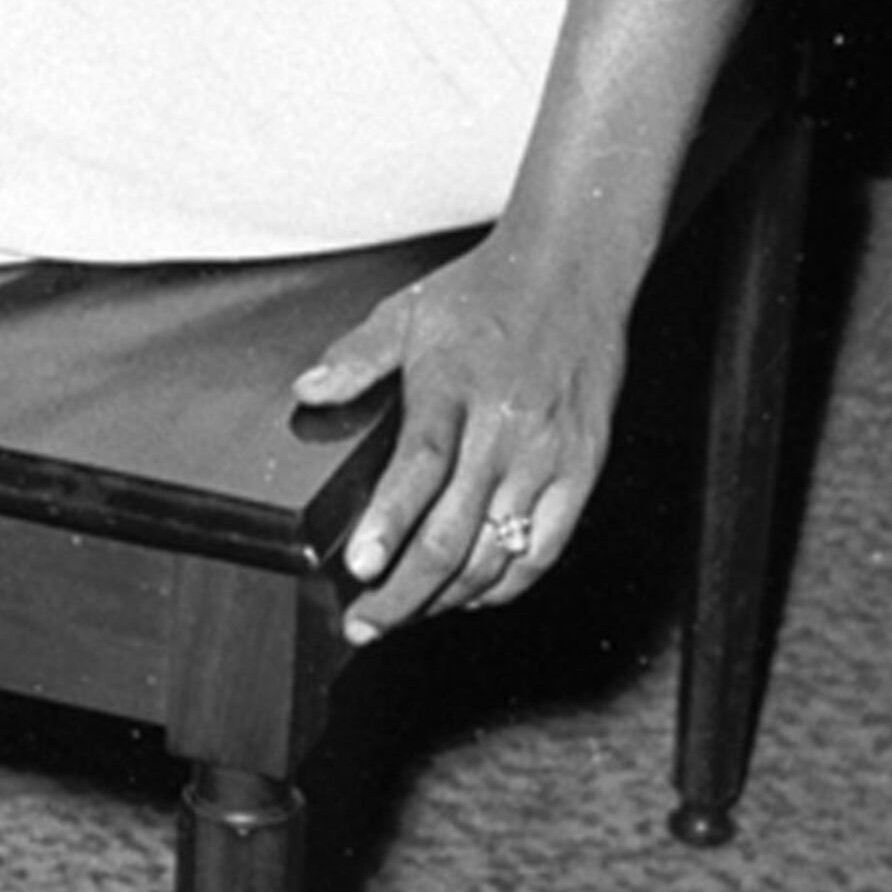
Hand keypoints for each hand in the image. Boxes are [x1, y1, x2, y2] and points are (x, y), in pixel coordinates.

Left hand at [290, 236, 631, 643]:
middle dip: (403, 590)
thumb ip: (356, 358)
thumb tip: (308, 392)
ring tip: (408, 613)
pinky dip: (507, 583)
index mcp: (454, 386)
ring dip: (448, 596)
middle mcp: (504, 427)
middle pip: (453, 531)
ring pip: (497, 552)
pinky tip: (473, 593)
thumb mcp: (410, 311)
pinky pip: (545, 548)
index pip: (421, 466)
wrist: (573, 269)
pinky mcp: (582, 469)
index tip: (360, 565)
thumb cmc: (490, 291)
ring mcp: (548, 454)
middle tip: (365, 622)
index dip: (389, 522)